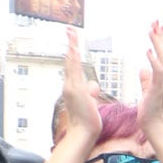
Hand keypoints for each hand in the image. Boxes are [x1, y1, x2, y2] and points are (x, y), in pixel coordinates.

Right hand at [57, 29, 102, 149]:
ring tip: (72, 32)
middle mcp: (70, 85)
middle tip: (70, 29)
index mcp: (74, 88)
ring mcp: (71, 87)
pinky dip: (73, 58)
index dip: (73, 52)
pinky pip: (74, 70)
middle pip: (69, 60)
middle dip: (70, 44)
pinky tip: (74, 47)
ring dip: (71, 46)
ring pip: (71, 62)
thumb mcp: (91, 103)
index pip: (73, 66)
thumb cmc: (88, 122)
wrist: (84, 134)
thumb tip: (94, 84)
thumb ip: (91, 92)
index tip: (74, 41)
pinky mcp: (75, 90)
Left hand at [136, 20, 162, 138]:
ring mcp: (161, 83)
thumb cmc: (151, 113)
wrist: (155, 128)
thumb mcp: (146, 92)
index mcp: (160, 78)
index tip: (156, 28)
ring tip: (153, 30)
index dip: (158, 41)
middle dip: (160, 36)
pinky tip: (148, 50)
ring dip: (158, 43)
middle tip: (156, 21)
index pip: (160, 55)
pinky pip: (157, 72)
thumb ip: (145, 80)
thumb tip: (142, 70)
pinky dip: (153, 60)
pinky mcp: (157, 89)